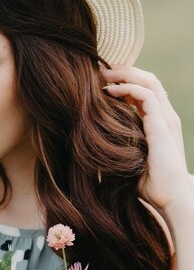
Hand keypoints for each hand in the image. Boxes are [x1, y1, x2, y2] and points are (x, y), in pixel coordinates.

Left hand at [100, 65, 192, 214]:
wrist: (172, 198)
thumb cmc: (152, 185)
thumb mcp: (133, 159)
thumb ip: (123, 146)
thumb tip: (97, 146)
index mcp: (161, 123)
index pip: (147, 91)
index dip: (127, 81)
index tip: (103, 81)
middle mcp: (166, 116)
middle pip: (149, 80)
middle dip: (124, 71)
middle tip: (100, 71)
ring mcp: (166, 119)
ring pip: (149, 82)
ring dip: (125, 74)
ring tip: (102, 74)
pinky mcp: (162, 126)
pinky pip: (147, 97)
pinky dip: (128, 89)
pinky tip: (111, 91)